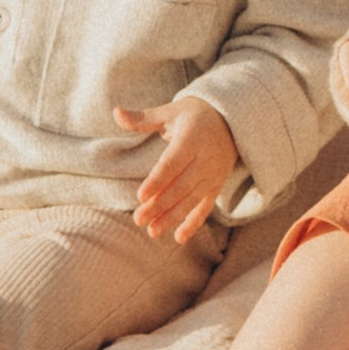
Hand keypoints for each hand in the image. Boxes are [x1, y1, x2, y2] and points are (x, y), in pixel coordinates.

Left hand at [115, 95, 240, 245]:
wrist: (232, 119)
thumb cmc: (195, 114)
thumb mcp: (171, 111)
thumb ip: (143, 118)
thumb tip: (115, 112)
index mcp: (192, 138)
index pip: (173, 163)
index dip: (157, 180)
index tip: (140, 196)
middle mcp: (205, 158)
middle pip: (181, 186)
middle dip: (160, 205)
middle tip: (138, 219)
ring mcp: (212, 174)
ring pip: (192, 199)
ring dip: (173, 217)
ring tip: (153, 231)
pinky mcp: (217, 185)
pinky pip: (206, 206)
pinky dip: (194, 222)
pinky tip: (179, 237)